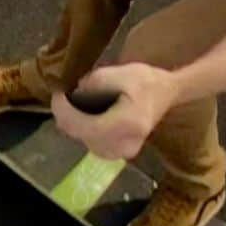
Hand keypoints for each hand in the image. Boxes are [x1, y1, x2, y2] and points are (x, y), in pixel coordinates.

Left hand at [53, 63, 178, 159]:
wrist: (167, 93)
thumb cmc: (146, 81)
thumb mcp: (121, 72)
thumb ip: (95, 82)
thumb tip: (75, 93)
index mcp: (127, 124)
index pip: (85, 126)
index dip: (65, 112)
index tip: (57, 95)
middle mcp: (125, 144)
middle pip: (83, 136)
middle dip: (67, 116)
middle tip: (62, 97)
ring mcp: (124, 153)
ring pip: (86, 142)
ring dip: (75, 124)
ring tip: (71, 105)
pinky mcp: (122, 154)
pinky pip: (94, 145)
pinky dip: (85, 131)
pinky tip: (85, 117)